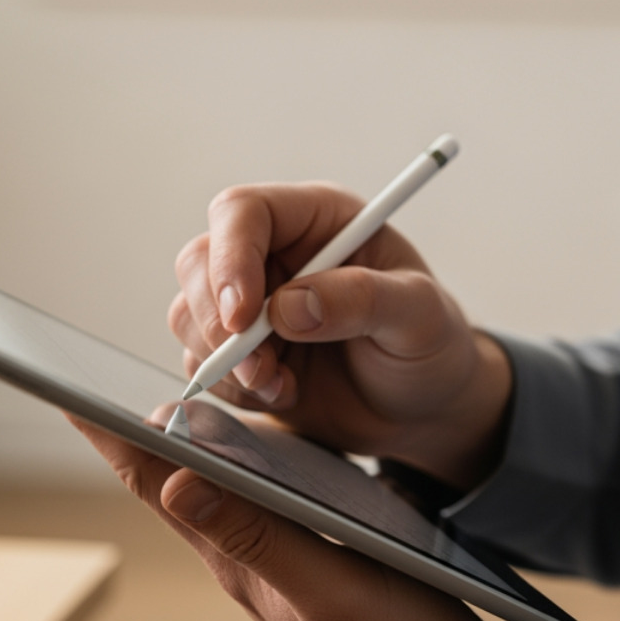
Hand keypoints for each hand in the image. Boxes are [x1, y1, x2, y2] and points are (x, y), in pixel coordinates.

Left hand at [71, 414, 497, 620]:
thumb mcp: (327, 589)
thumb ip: (259, 539)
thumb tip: (177, 484)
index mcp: (243, 562)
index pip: (161, 486)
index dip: (113, 439)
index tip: (66, 389)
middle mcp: (249, 562)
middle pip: (175, 485)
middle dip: (133, 435)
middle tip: (88, 384)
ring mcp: (280, 565)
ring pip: (217, 493)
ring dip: (181, 449)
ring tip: (149, 406)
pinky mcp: (315, 564)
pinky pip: (261, 504)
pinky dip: (241, 465)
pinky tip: (246, 452)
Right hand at [171, 182, 511, 489]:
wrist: (424, 409)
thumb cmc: (430, 346)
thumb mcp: (419, 315)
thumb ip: (363, 299)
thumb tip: (289, 307)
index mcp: (318, 220)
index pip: (243, 212)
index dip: (231, 258)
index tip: (245, 318)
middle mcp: (276, 254)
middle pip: (199, 262)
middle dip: (217, 321)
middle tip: (259, 368)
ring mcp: (252, 303)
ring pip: (189, 315)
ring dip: (226, 362)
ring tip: (284, 385)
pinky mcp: (240, 351)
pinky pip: (202, 362)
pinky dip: (233, 388)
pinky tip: (285, 394)